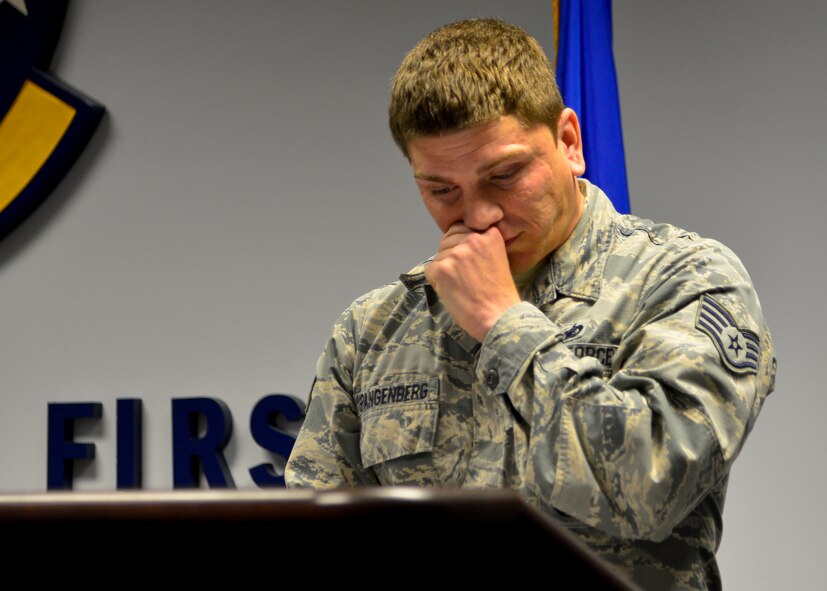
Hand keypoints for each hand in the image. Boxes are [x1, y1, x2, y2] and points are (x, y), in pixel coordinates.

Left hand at [424, 223, 520, 341]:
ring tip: (462, 286)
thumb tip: (455, 241)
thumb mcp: (498, 258)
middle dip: (451, 256)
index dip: (460, 245)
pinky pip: (430, 270)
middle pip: (447, 239)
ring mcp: (457, 253)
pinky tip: (453, 292)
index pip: (461, 228)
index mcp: (490, 234)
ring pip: (439, 256)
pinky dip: (437, 282)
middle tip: (466, 277)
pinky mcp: (443, 269)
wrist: (499, 317)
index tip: (469, 263)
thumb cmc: (498, 295)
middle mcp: (473, 239)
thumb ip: (480, 245)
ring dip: (445, 271)